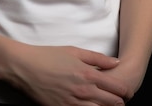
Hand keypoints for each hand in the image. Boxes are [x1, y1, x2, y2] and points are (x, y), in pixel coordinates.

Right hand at [5, 43, 130, 104]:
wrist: (25, 68)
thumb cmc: (49, 56)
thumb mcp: (74, 51)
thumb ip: (97, 58)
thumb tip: (116, 62)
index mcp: (88, 74)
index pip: (117, 87)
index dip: (125, 90)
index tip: (126, 90)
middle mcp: (84, 92)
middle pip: (112, 104)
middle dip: (119, 102)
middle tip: (119, 99)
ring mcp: (73, 104)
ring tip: (106, 103)